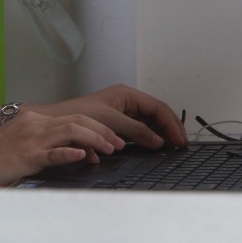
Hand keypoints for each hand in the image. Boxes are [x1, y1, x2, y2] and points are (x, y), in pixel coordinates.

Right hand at [0, 109, 126, 185]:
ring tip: (110, 150)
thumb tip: (79, 153)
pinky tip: (83, 155)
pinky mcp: (26, 156)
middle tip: (118, 143)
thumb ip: (49, 145)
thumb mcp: (24, 145)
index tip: (111, 139)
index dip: (96, 127)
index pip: (73, 118)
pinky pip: (52, 152)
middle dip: (102, 130)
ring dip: (94, 139)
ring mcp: (31, 139)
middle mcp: (35, 124)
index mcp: (35, 120)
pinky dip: (69, 152)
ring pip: (71, 131)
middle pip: (77, 120)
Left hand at [29, 84, 187, 150]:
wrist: (59, 122)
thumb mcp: (112, 121)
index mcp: (126, 94)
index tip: (180, 139)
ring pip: (150, 123)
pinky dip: (151, 138)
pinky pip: (141, 131)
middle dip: (171, 128)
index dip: (171, 123)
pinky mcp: (118, 125)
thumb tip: (159, 141)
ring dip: (163, 134)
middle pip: (157, 114)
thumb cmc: (79, 116)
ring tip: (174, 148)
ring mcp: (123, 113)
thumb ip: (137, 130)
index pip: (157, 107)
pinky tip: (157, 148)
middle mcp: (127, 101)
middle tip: (182, 145)